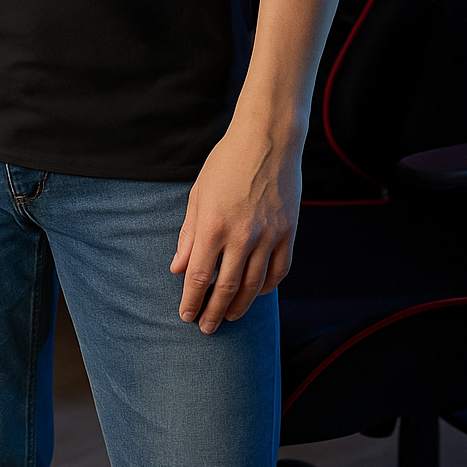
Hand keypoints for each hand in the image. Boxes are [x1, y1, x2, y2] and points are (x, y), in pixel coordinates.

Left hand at [170, 118, 301, 332]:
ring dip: (238, 307)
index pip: (199, 276)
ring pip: (253, 286)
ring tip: (229, 316)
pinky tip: (255, 294)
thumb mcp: (198, 194)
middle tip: (206, 327)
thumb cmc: (227, 162)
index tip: (186, 315)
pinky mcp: (288, 232)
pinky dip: (266, 288)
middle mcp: (241, 235)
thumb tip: (178, 268)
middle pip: (226, 288)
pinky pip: (278, 272)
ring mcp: (268, 236)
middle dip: (213, 313)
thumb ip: (189, 235)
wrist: (267, 139)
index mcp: (213, 225)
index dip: (191, 300)